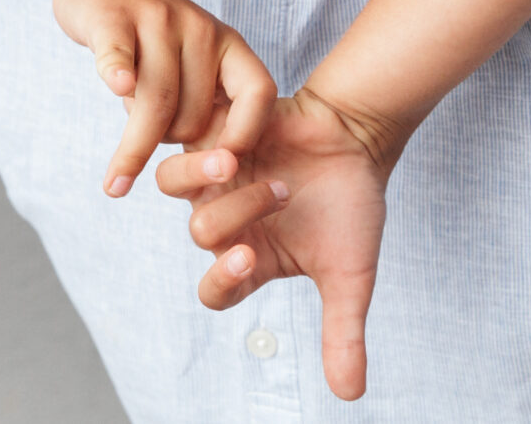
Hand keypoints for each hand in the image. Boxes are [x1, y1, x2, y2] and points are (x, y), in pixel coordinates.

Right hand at [55, 0, 275, 198]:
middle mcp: (199, 30)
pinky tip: (118, 87)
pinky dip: (119, 71)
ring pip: (155, 101)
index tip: (224, 167)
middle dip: (169, 140)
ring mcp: (155, 21)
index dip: (246, 134)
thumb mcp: (196, 61)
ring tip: (119, 179)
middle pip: (192, 115)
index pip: (259, 93)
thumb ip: (206, 105)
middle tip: (150, 133)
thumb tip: (213, 172)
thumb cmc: (154, 34)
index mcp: (228, 44)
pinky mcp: (112, 19)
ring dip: (135, 146)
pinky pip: (120, 52)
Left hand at [155, 85, 390, 400]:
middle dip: (237, 212)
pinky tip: (239, 137)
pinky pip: (178, 141)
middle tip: (280, 192)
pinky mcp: (212, 135)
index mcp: (252, 261)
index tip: (249, 257)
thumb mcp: (350, 274)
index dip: (221, 279)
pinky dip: (203, 141)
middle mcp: (226, 222)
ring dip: (203, 177)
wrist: (356, 133)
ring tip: (236, 162)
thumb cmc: (352, 204)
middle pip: (200, 233)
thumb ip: (343, 332)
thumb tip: (351, 397)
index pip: (214, 290)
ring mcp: (214, 178)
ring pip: (174, 187)